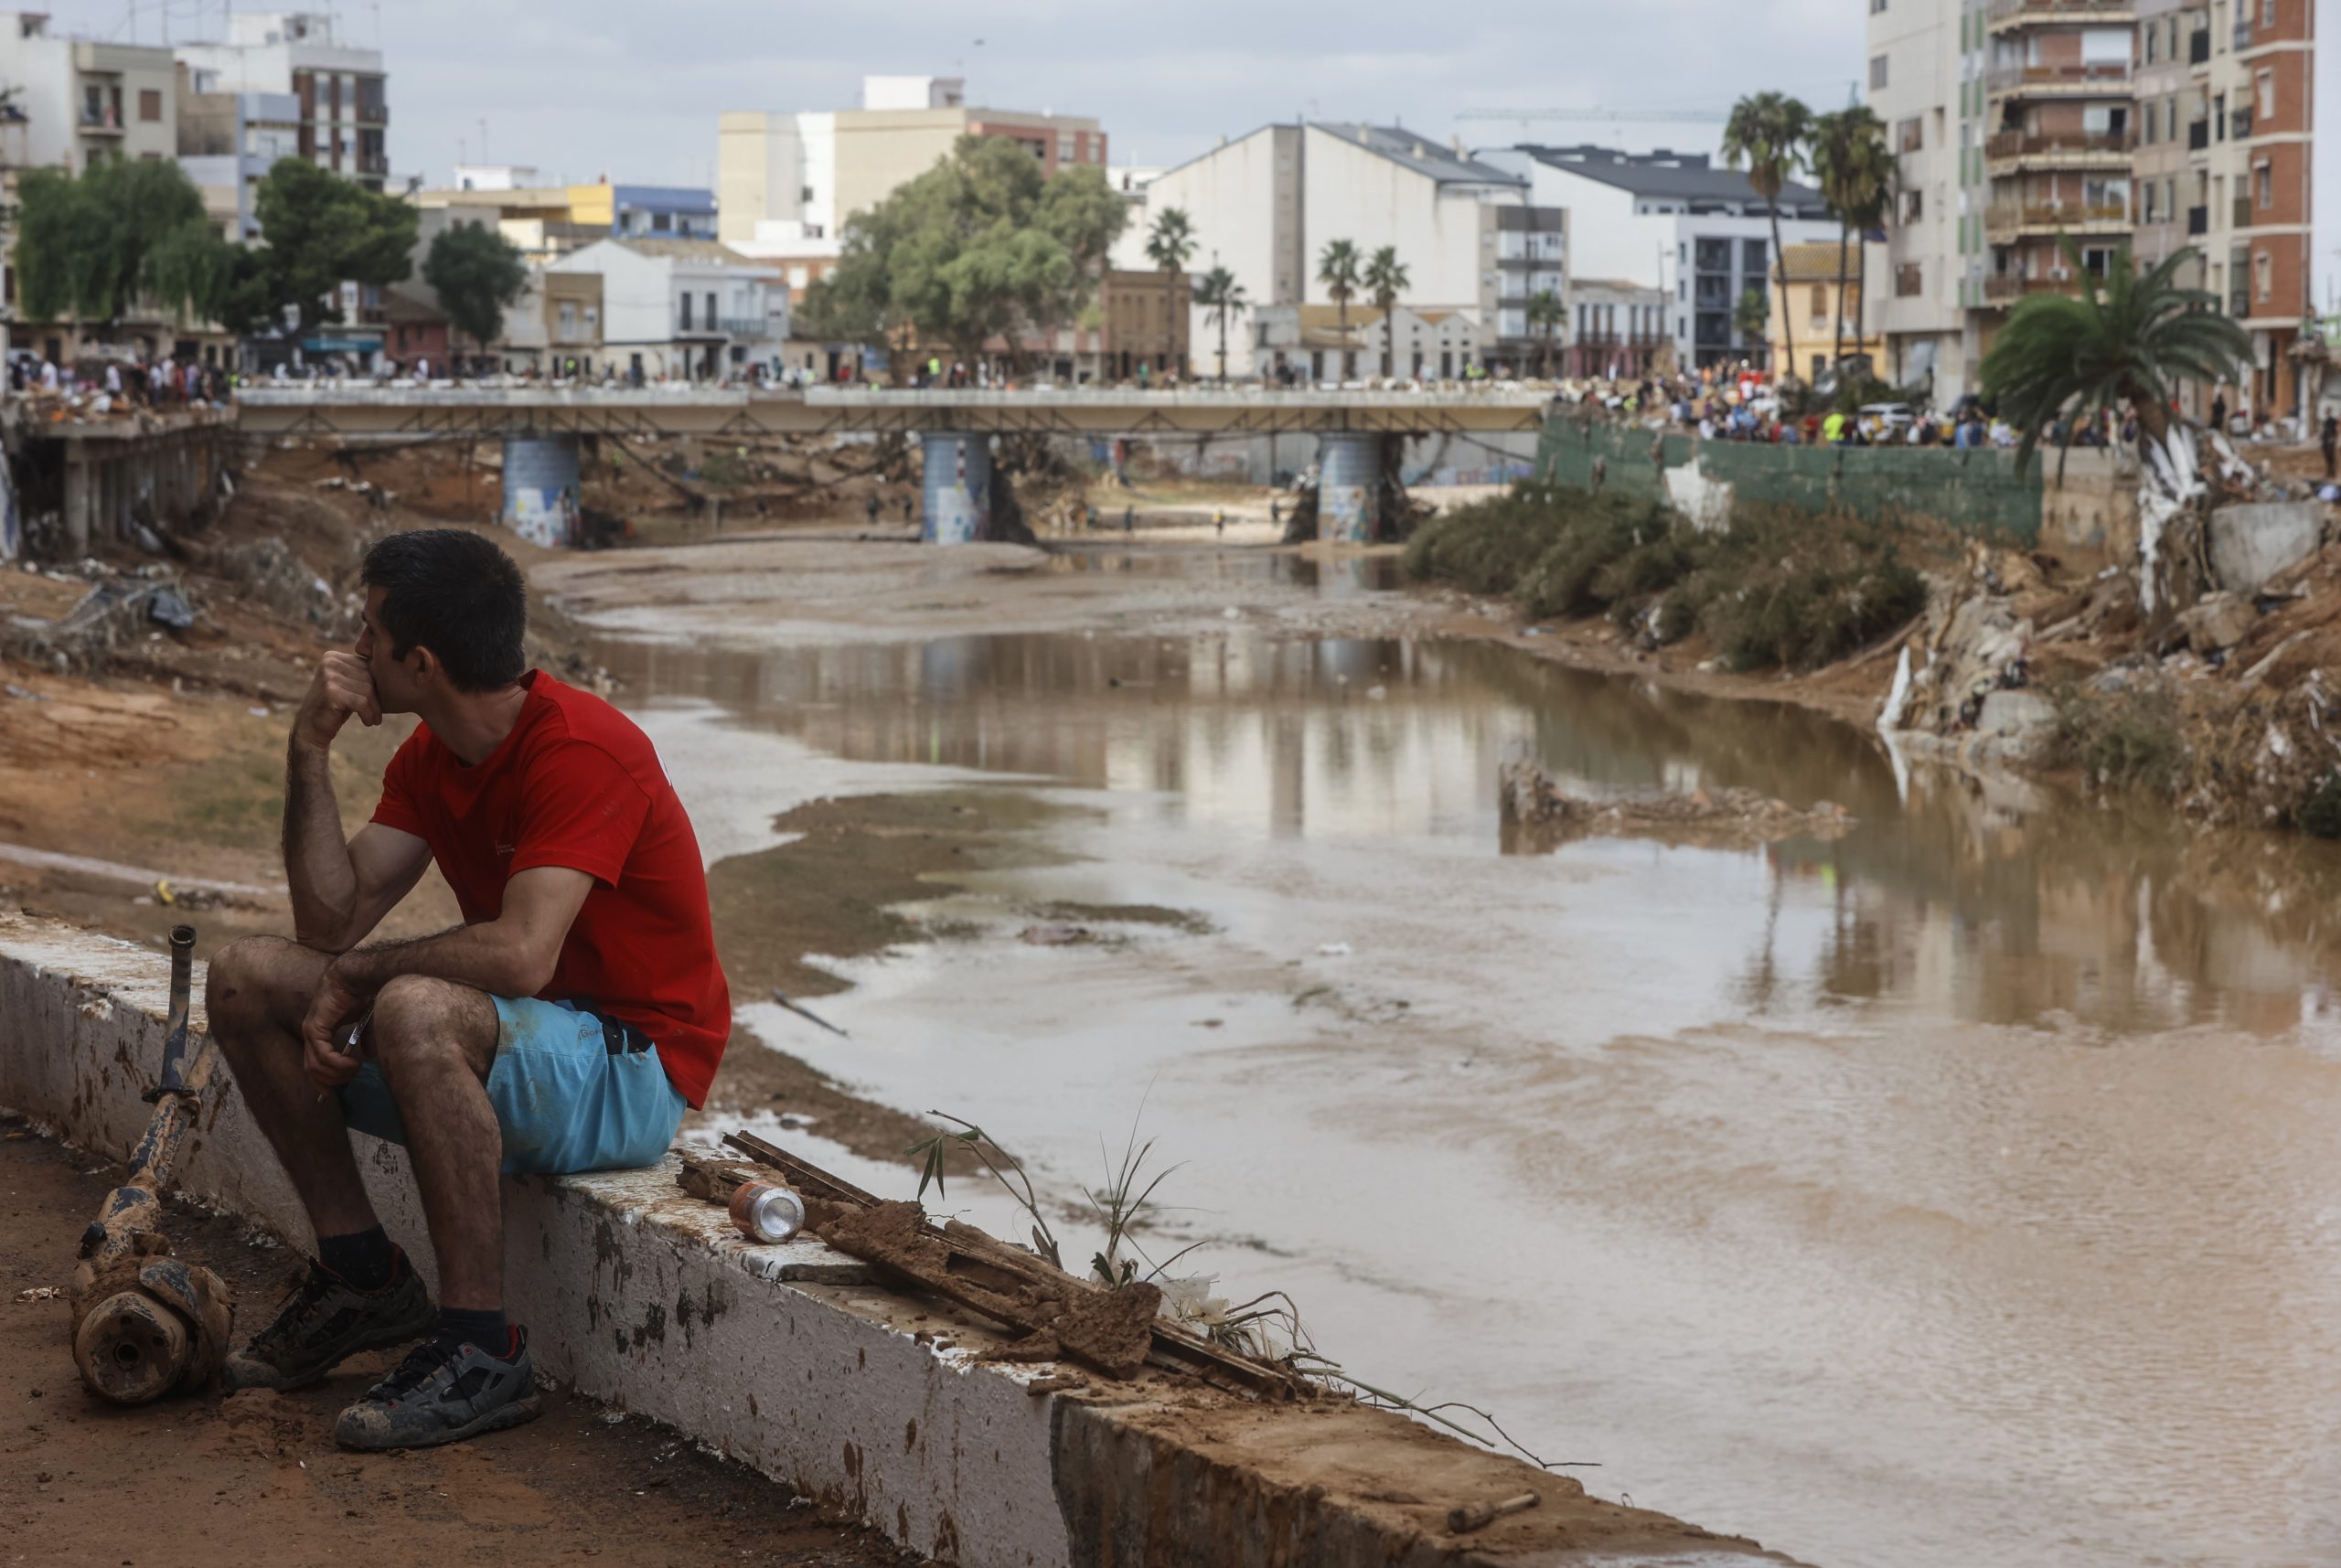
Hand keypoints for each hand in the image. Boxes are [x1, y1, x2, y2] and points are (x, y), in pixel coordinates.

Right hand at [293, 651, 381, 750]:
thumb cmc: (335, 708)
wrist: (311, 729)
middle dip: (377, 698)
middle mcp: (329, 662)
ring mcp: (328, 676)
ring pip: (368, 690)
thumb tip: (392, 665)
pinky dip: (368, 714)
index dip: (376, 685)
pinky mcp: (331, 692)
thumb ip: (361, 673)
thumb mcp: (348, 686)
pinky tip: (368, 722)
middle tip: (377, 714)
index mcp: (333, 657)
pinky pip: (361, 701)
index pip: (367, 666)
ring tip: (373, 719)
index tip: (378, 701)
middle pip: (369, 677)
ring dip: (374, 708)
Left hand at [300, 961, 369, 1090]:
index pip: (312, 1065)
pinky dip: (337, 1064)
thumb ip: (364, 1040)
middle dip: (331, 1082)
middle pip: (311, 1071)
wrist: (354, 977)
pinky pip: (323, 1055)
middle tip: (351, 1079)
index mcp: (319, 1034)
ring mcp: (310, 1032)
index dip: (322, 1081)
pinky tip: (352, 1063)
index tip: (336, 1090)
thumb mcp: (364, 1023)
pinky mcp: (315, 1028)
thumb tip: (369, 1056)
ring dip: (335, 1074)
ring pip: (314, 1067)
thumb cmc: (359, 994)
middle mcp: (310, 1035)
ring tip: (353, 1071)